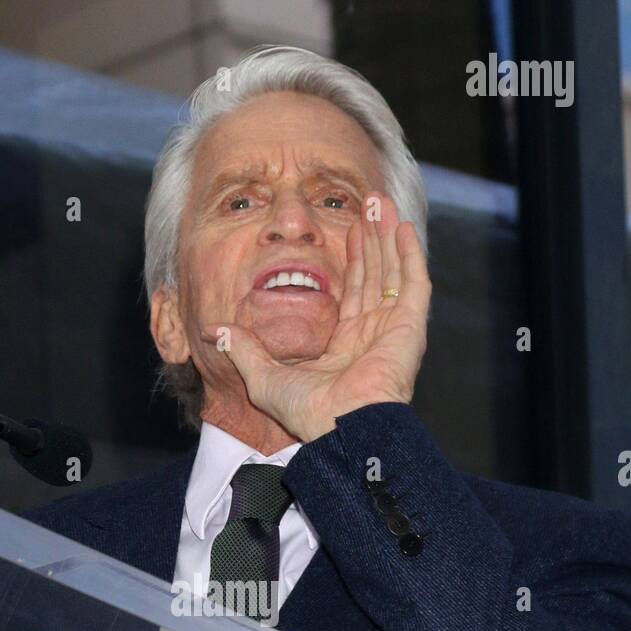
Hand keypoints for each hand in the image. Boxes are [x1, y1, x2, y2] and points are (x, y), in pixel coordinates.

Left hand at [201, 195, 430, 442]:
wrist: (339, 427)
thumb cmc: (306, 412)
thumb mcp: (263, 377)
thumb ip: (243, 350)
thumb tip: (216, 331)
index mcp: (343, 345)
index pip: (350, 290)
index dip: (350, 258)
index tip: (345, 228)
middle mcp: (371, 335)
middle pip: (373, 275)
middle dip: (371, 237)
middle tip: (366, 203)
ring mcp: (392, 331)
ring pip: (392, 272)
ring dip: (388, 236)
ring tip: (380, 202)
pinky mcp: (410, 329)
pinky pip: (414, 285)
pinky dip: (411, 256)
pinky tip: (404, 228)